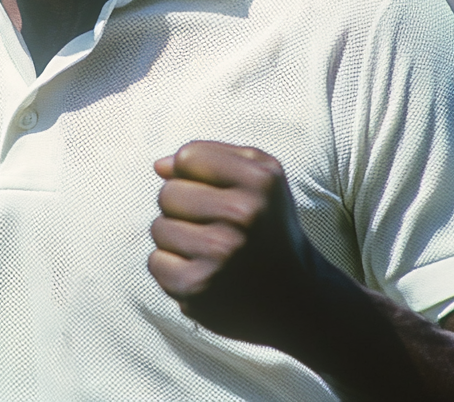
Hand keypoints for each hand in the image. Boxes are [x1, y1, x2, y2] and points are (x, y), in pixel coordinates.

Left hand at [148, 140, 318, 349]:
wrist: (298, 297)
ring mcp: (219, 254)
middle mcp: (241, 215)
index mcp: (259, 180)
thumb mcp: (262, 177)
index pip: (187, 157)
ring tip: (208, 250)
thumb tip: (158, 166)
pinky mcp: (198, 288)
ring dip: (176, 238)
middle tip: (211, 225)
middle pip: (168, 193)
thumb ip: (212, 156)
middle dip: (181, 206)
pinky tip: (202, 272)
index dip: (191, 173)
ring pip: (159, 228)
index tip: (211, 191)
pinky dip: (172, 268)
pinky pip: (156, 262)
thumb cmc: (270, 226)